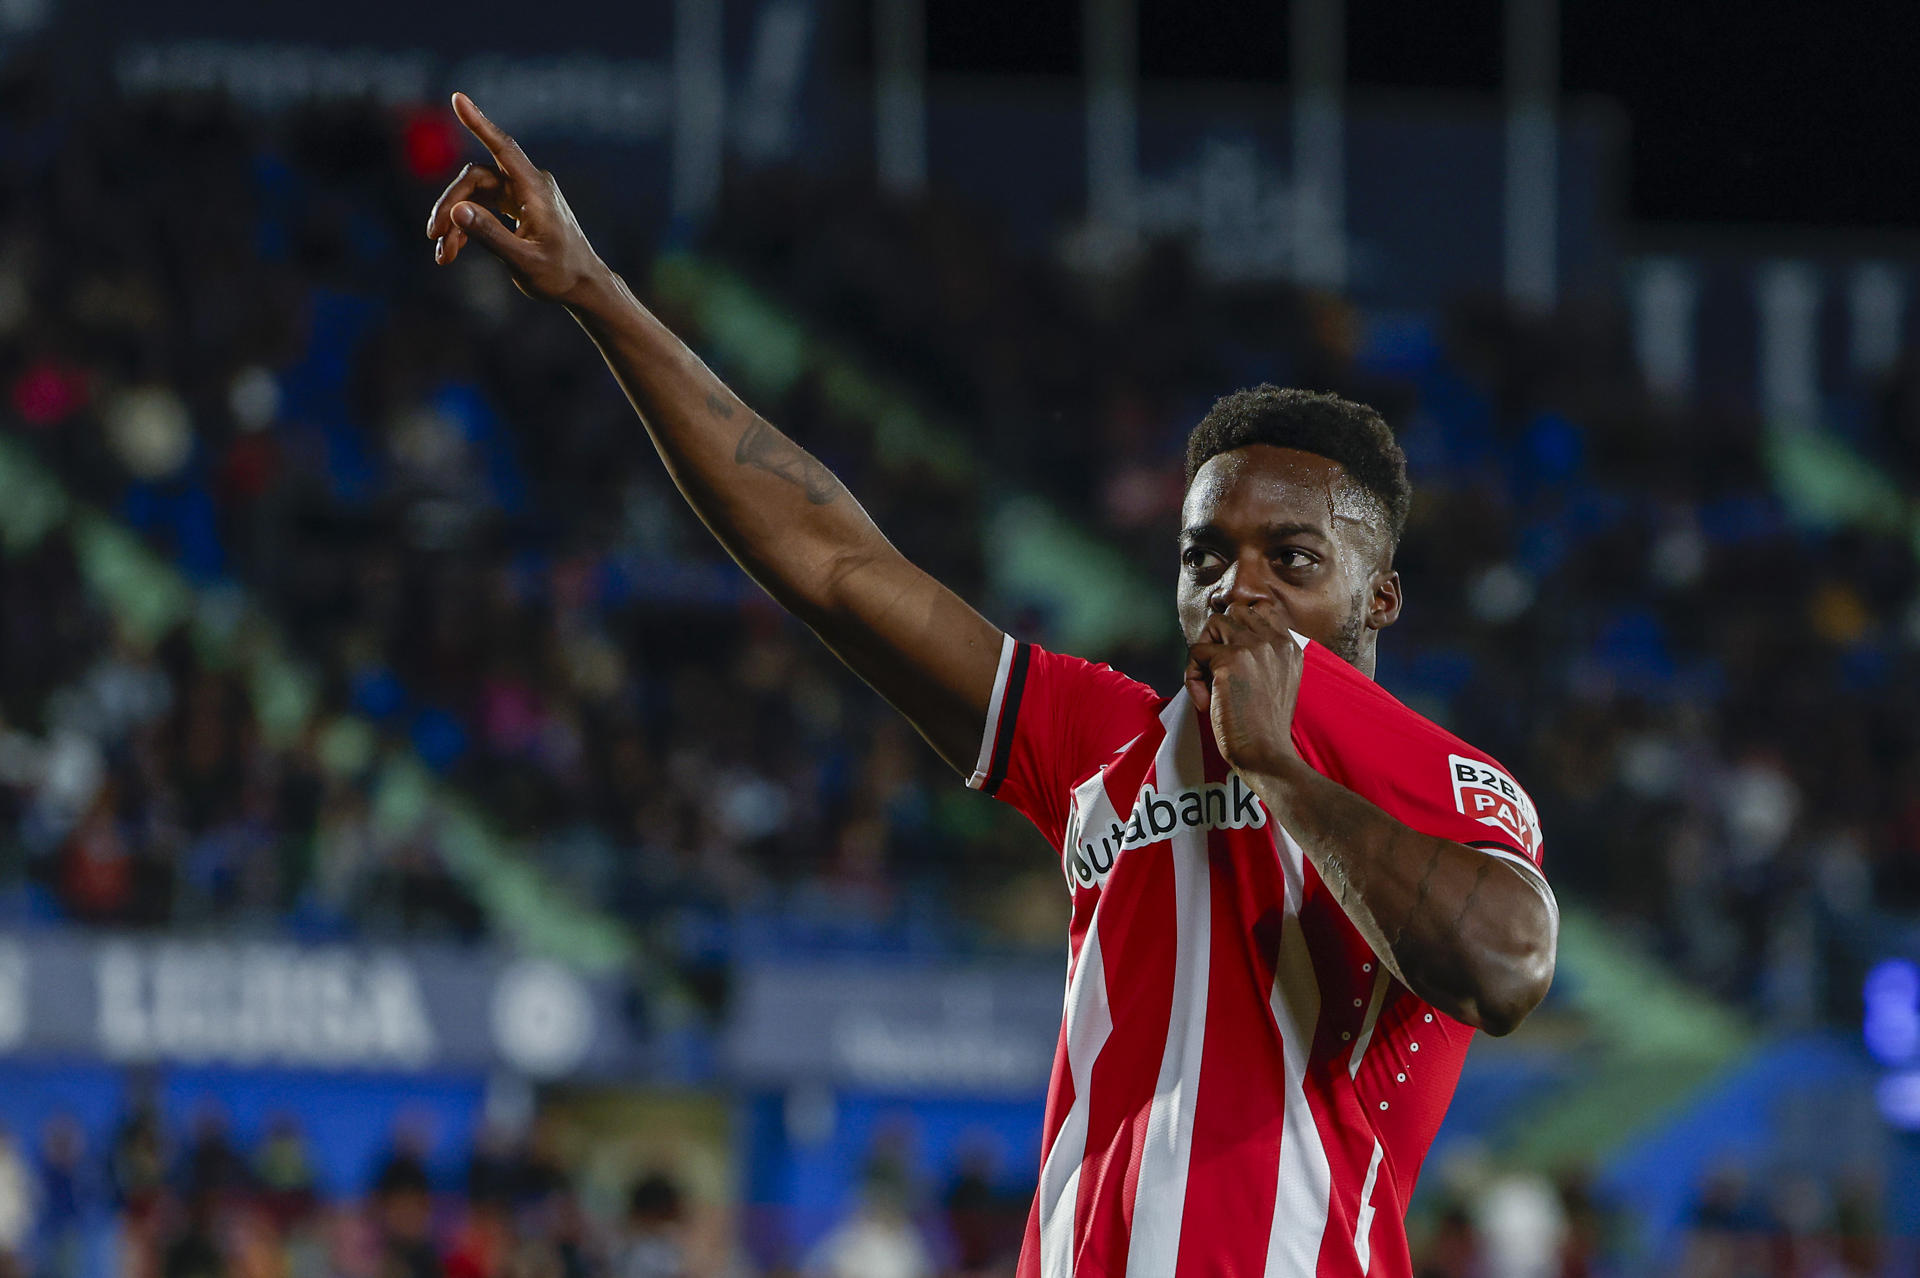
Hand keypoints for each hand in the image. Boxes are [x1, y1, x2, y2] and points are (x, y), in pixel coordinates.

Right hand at [425, 93, 608, 305]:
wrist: (583, 286)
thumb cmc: (560, 275)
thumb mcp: (523, 261)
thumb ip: (489, 235)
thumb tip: (456, 209)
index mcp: (535, 190)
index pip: (503, 147)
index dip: (478, 123)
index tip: (458, 98)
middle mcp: (529, 184)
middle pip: (476, 179)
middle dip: (450, 206)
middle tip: (432, 236)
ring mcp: (522, 194)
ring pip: (475, 195)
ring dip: (456, 222)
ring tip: (442, 255)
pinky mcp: (517, 206)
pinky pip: (483, 207)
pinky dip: (468, 227)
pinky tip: (453, 251)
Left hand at [1184, 601, 1304, 776]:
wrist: (1265, 752)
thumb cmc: (1265, 727)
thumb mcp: (1277, 682)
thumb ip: (1263, 657)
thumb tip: (1225, 642)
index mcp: (1289, 647)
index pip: (1260, 610)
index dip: (1238, 629)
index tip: (1229, 658)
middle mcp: (1275, 641)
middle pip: (1235, 612)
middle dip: (1218, 636)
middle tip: (1214, 669)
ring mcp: (1253, 647)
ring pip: (1214, 623)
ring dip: (1203, 652)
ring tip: (1208, 683)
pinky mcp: (1229, 661)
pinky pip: (1196, 651)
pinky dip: (1192, 677)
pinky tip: (1205, 701)